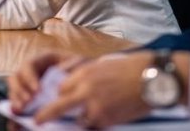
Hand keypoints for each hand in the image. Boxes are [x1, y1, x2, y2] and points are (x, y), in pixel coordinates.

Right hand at [7, 51, 85, 113]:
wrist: (91, 79)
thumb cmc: (84, 69)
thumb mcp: (80, 64)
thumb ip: (72, 68)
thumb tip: (61, 83)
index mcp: (43, 59)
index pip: (29, 65)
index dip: (29, 78)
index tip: (37, 91)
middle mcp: (33, 71)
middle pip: (16, 78)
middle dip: (19, 92)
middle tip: (26, 104)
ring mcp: (29, 85)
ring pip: (14, 91)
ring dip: (16, 101)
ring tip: (22, 112)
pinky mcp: (30, 99)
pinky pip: (18, 104)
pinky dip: (16, 112)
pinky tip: (18, 120)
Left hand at [32, 51, 157, 128]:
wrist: (152, 77)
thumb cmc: (130, 68)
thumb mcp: (103, 64)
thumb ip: (86, 75)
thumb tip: (72, 84)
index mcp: (85, 72)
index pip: (62, 88)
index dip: (61, 95)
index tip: (58, 99)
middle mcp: (86, 89)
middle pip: (59, 105)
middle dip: (46, 114)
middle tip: (37, 121)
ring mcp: (96, 106)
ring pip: (78, 119)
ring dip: (80, 120)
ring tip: (89, 115)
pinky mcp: (107, 119)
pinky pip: (94, 125)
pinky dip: (95, 124)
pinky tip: (103, 118)